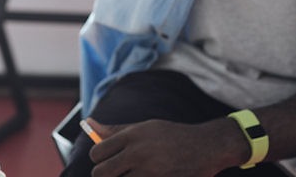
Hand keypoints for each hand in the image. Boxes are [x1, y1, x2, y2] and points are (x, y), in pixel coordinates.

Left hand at [86, 117, 238, 176]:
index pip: (97, 152)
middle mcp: (137, 153)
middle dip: (104, 174)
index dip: (98, 159)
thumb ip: (115, 130)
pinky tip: (144, 175)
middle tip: (114, 172)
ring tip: (131, 173)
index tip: (105, 160)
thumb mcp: (144, 127)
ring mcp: (149, 171)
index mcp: (131, 136)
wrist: (206, 146)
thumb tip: (89, 124)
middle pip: (101, 173)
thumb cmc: (172, 136)